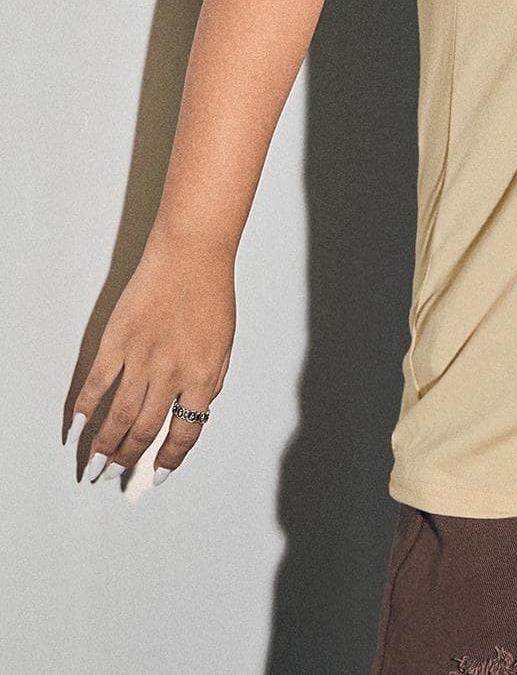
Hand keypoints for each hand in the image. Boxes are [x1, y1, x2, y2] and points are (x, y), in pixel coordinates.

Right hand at [65, 235, 234, 484]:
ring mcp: (141, 358)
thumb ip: (212, 381)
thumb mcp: (225, 343)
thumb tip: (196, 412)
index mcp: (202, 376)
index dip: (170, 460)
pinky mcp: (116, 341)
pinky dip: (84, 411)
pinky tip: (77, 429)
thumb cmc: (212, 294)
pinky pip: (96, 384)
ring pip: (117, 417)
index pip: (186, 432)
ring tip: (95, 466)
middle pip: (144, 430)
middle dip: (129, 460)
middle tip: (116, 476)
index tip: (158, 475)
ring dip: (104, 446)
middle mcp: (171, 374)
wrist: (192, 254)